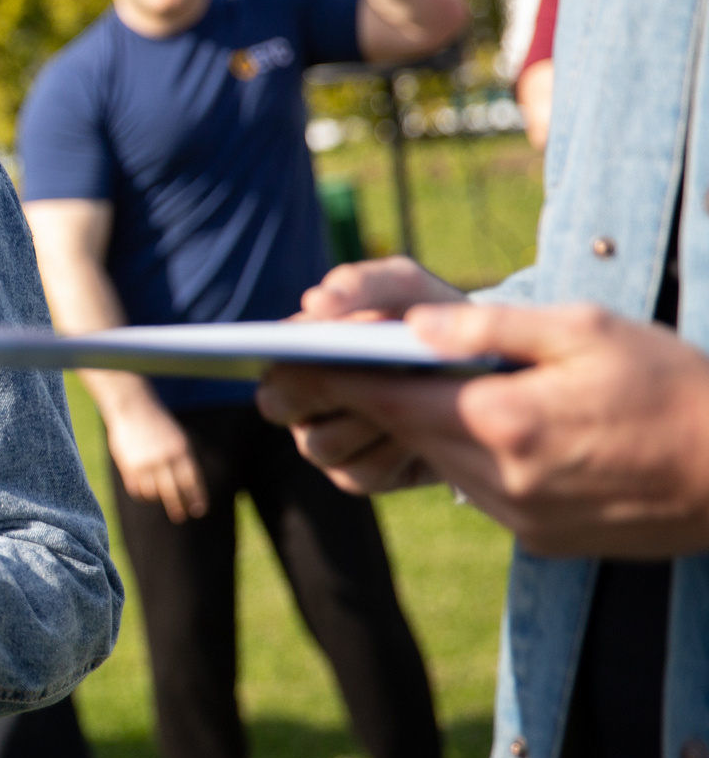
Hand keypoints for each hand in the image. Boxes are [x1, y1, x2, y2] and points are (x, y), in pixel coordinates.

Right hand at [104, 400, 208, 521]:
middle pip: (173, 491)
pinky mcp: (128, 465)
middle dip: (178, 507)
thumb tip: (190, 488)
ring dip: (158, 499)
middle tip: (180, 517)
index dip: (196, 498)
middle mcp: (164, 458)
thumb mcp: (178, 438)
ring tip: (160, 500)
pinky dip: (142, 494)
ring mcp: (145, 462)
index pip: (192, 481)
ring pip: (153, 493)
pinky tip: (146, 493)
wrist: (133, 407)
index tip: (199, 510)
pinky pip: (137, 489)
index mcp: (180, 451)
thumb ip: (184, 460)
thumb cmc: (159, 424)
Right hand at [257, 258, 470, 491]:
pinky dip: (398, 445)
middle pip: (284, 409)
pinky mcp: (369, 475)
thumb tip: (317, 301)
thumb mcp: (405, 287)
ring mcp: (330, 446)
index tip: (319, 342)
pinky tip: (432, 422)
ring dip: (371, 414)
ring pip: (323, 442)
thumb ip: (363, 282)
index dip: (288, 358)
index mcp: (297, 359)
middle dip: (328, 385)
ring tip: (416, 390)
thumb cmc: (429, 317)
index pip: (272, 370)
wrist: (485, 365)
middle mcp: (302, 408)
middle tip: (375, 367)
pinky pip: (367, 469)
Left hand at [261, 303, 708, 556]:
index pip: (385, 399)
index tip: (290, 354)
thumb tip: (411, 326)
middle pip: (403, 434)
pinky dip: (469, 460)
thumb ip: (491, 328)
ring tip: (410, 388)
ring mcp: (521, 519)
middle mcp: (501, 481)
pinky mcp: (542, 541)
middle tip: (328, 363)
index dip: (332, 376)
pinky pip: (480, 493)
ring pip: (439, 466)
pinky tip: (490, 429)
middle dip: (368, 399)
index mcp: (503, 422)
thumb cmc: (675, 386)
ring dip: (423, 430)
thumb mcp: (587, 330)